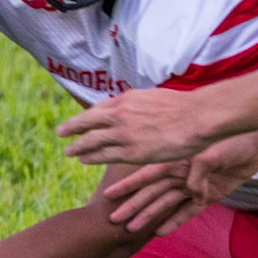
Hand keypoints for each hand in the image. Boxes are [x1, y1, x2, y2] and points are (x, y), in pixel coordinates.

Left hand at [57, 87, 215, 165]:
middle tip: (61, 133)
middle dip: (72, 128)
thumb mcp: (153, 97)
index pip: (99, 108)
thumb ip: (138, 103)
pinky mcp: (131, 152)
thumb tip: (131, 105)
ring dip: (78, 146)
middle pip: (88, 122)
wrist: (196, 118)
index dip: (87, 116)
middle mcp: (120, 115)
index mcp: (126, 99)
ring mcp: (124, 134)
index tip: (79, 120)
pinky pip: (104, 155)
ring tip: (69, 151)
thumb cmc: (182, 108)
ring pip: (92, 141)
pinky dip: (91, 157)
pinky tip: (85, 160)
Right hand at [103, 130, 257, 233]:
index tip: (109, 195)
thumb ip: (199, 169)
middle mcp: (183, 172)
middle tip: (114, 220)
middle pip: (153, 192)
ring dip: (149, 216)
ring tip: (131, 230)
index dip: (130, 185)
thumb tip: (191, 190)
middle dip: (134, 205)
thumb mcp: (216, 150)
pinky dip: (175, 221)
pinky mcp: (210, 196)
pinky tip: (159, 233)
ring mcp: (196, 185)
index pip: (149, 173)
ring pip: (167, 203)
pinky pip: (189, 211)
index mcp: (179, 157)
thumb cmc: (237, 138)